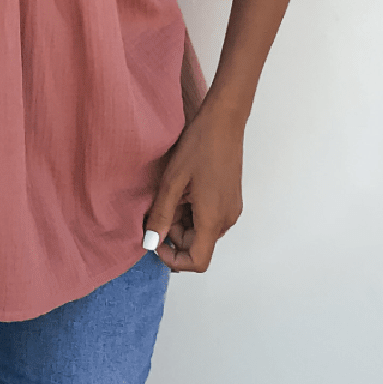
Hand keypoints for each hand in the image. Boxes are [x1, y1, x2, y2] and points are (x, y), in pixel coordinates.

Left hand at [143, 101, 244, 272]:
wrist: (224, 121)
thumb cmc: (199, 146)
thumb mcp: (172, 182)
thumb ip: (161, 216)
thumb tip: (151, 243)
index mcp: (213, 219)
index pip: (198, 261)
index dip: (175, 260)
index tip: (157, 242)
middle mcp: (227, 219)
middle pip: (199, 245)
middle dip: (175, 235)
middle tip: (160, 208)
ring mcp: (231, 209)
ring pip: (203, 231)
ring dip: (183, 222)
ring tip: (172, 193)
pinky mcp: (231, 199)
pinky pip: (210, 217)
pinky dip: (193, 212)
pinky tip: (184, 190)